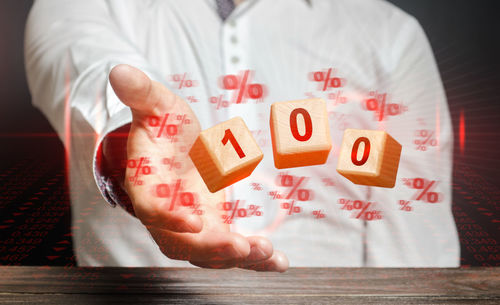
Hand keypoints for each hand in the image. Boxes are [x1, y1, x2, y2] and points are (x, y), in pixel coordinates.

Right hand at [108, 64, 287, 270]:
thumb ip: (142, 93)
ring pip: (209, 253)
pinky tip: (276, 262)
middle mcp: (168, 214)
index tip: (193, 222)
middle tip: (240, 247)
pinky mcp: (214, 229)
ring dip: (237, 258)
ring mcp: (192, 226)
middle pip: (183, 242)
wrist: (173, 151)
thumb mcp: (156, 106)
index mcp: (148, 185)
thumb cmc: (163, 129)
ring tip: (267, 255)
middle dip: (211, 247)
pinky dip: (253, 260)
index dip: (169, 217)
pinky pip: (230, 250)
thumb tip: (120, 70)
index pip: (152, 208)